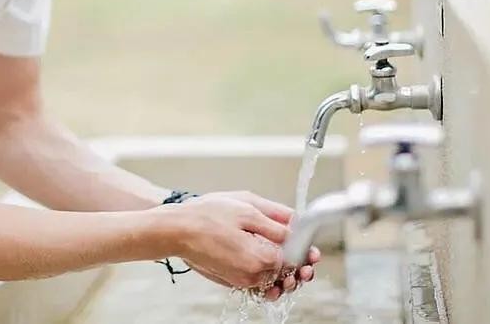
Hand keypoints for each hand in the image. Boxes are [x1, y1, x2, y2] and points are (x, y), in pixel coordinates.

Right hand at [163, 190, 320, 294]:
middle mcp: (252, 275)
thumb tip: (297, 225)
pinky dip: (267, 276)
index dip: (306, 253)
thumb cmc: (207, 215)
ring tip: (293, 265)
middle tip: (308, 258)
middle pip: (286, 273)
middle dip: (299, 265)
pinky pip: (257, 282)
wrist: (176, 229)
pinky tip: (271, 267)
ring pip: (272, 280)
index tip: (312, 249)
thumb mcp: (247, 207)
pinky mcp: (232, 280)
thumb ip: (276, 219)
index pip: (295, 259)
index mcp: (260, 257)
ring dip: (285, 273)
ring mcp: (241, 280)